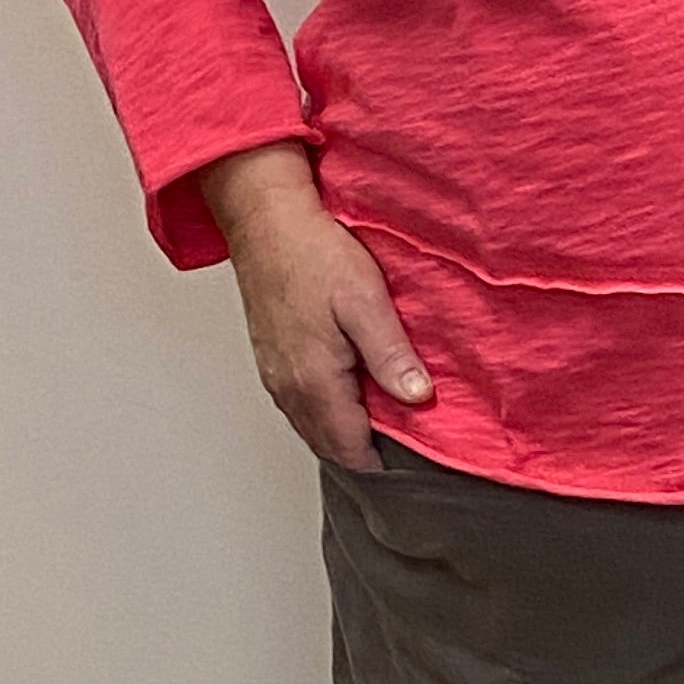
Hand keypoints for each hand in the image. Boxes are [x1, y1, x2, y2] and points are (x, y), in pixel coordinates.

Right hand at [197, 145, 432, 474]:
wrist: (266, 222)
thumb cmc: (313, 254)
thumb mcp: (366, 301)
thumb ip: (390, 355)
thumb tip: (417, 397)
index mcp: (315, 382)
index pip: (351, 448)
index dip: (382, 461)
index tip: (413, 460)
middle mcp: (289, 388)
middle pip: (330, 445)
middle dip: (364, 451)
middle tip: (403, 445)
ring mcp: (275, 375)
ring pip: (312, 426)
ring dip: (343, 431)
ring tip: (381, 421)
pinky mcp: (270, 359)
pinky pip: (299, 403)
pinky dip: (325, 411)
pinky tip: (348, 393)